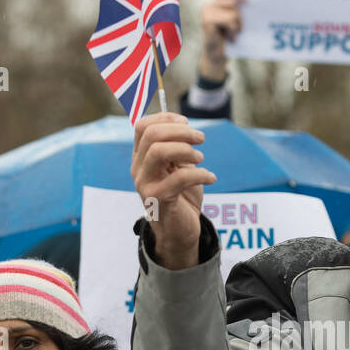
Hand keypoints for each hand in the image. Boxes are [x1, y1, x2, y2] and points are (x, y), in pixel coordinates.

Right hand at [131, 112, 215, 269]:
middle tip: (201, 139)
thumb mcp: (179, 166)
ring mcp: (145, 184)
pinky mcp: (159, 199)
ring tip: (201, 159)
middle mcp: (138, 169)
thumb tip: (183, 123)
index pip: (142, 126)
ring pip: (159, 151)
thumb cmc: (181, 196)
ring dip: (186, 150)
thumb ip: (177, 147)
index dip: (166, 118)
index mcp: (141, 157)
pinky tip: (211, 178)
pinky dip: (201, 174)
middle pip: (151, 134)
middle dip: (181, 131)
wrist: (180, 231)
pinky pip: (180, 178)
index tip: (186, 123)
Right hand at [198, 0, 246, 81]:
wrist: (217, 56)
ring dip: (237, 25)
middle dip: (241, 16)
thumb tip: (251, 0)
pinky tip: (230, 38)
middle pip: (233, 2)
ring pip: (233, 12)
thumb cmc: (229, 38)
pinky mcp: (206, 20)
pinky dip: (233, 30)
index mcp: (217, 1)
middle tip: (239, 28)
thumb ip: (239, 8)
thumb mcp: (236, 21)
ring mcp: (207, 11)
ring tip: (233, 34)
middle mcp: (210, 4)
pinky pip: (228, 20)